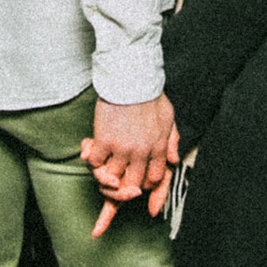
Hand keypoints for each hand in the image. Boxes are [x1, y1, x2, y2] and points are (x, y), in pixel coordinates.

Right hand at [81, 95, 178, 235]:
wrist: (133, 79)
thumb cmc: (150, 95)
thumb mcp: (169, 117)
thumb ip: (172, 141)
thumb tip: (173, 160)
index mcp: (158, 148)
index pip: (154, 179)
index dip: (146, 184)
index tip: (137, 180)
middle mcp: (141, 153)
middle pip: (132, 184)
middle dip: (124, 188)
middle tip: (116, 179)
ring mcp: (122, 148)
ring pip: (111, 178)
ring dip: (105, 174)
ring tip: (102, 166)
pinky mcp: (105, 141)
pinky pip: (95, 162)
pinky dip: (92, 160)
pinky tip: (92, 150)